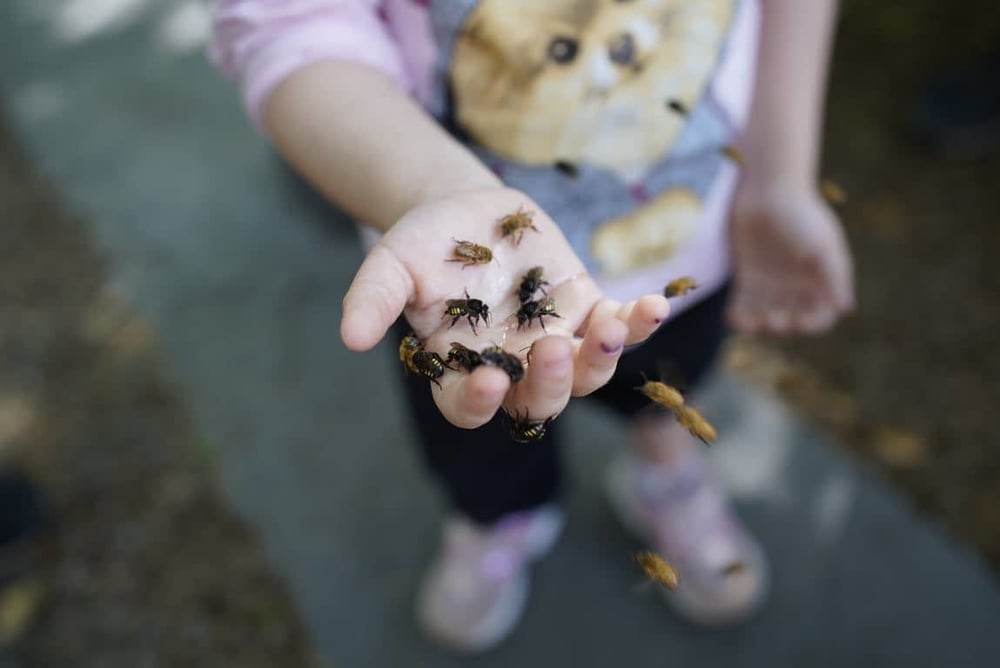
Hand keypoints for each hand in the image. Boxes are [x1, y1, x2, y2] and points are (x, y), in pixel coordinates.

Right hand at [341, 187, 669, 428]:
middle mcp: (512, 369)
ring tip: (609, 324)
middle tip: (551, 349)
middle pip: (538, 400)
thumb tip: (349, 337)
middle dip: (550, 382)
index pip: (471, 405)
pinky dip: (637, 323)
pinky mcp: (586, 311)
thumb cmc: (424, 244)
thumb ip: (373, 298)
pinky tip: (655, 304)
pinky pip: (618, 329)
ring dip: (601, 356)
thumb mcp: (392, 263)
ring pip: (585, 374)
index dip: (481, 401)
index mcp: (462, 370)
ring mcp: (554, 343)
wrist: (467, 210)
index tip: (491, 378)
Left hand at [727, 181, 853, 334]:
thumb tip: (845, 309)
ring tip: (750, 323)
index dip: (811, 326)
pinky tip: (733, 317)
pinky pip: (743, 305)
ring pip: (765, 316)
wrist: (767, 190)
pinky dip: (738, 316)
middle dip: (781, 326)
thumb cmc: (801, 214)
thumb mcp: (823, 245)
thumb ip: (834, 277)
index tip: (797, 322)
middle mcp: (796, 286)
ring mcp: (771, 283)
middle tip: (771, 319)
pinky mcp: (748, 277)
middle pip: (791, 321)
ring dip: (758, 326)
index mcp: (820, 281)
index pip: (820, 317)